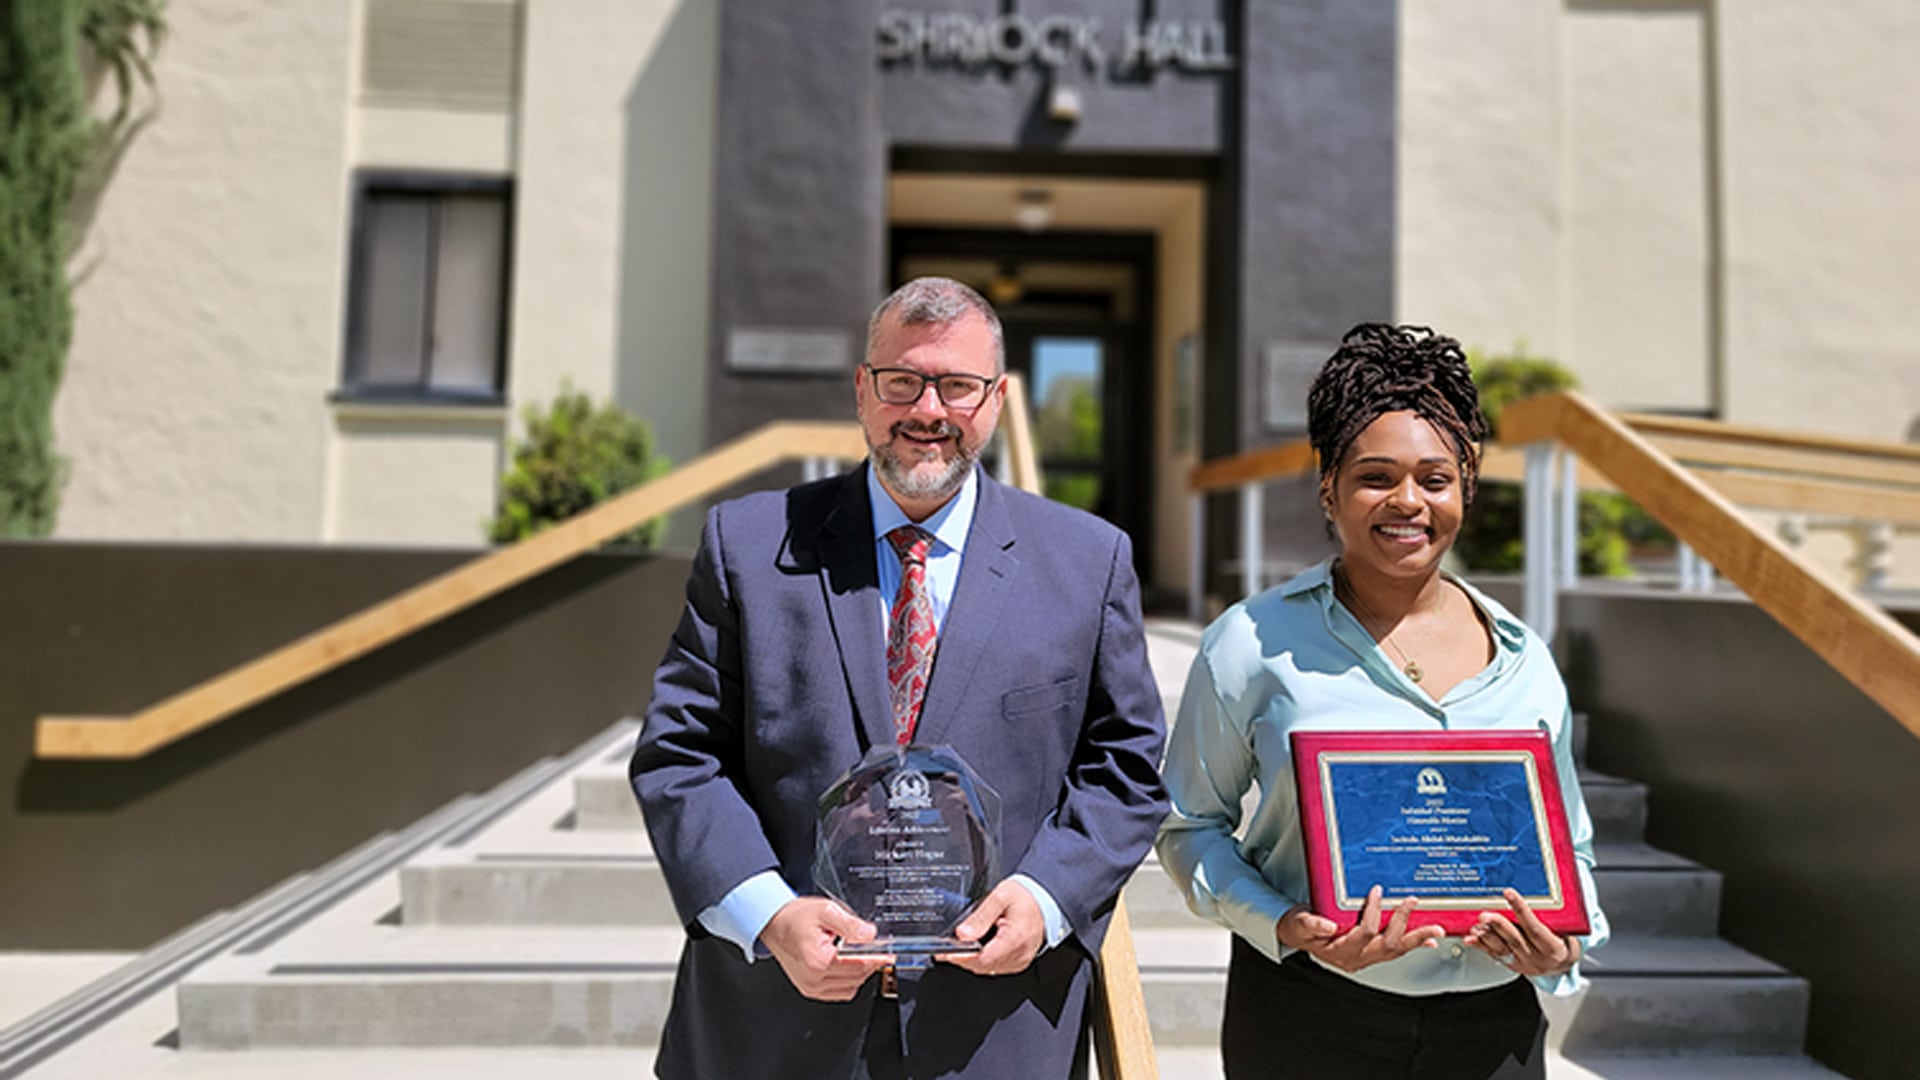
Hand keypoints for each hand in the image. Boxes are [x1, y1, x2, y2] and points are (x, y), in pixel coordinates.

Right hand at [760, 897, 891, 1000]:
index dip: (877, 959)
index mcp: (818, 960)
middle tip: (877, 951)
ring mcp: (811, 987)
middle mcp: (813, 978)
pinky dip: (848, 981)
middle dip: (870, 964)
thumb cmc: (795, 917)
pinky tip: (848, 965)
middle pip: (856, 978)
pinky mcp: (809, 990)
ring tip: (858, 955)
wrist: (773, 923)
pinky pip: (839, 992)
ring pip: (850, 988)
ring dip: (859, 973)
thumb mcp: (826, 910)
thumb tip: (871, 935)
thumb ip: (851, 924)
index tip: (889, 956)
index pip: (858, 965)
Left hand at [938, 879, 1044, 976]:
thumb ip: (980, 916)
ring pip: (987, 969)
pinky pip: (995, 967)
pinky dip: (983, 960)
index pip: (983, 958)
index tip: (944, 953)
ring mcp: (1019, 960)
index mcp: (1015, 939)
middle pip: (983, 966)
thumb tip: (962, 934)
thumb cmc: (1026, 897)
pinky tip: (976, 949)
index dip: (961, 957)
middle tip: (946, 948)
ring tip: (959, 947)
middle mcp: (1019, 954)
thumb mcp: (1000, 897)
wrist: (1045, 900)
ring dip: (971, 960)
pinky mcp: (1018, 962)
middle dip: (962, 959)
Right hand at [1275, 886, 1443, 973]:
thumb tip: (1327, 926)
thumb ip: (1310, 924)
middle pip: (1388, 946)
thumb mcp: (1298, 923)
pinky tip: (1425, 940)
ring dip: (1416, 939)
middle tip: (1414, 906)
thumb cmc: (1299, 928)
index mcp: (1340, 951)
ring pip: (1396, 951)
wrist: (1298, 936)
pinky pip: (1395, 951)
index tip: (1376, 892)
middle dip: (1405, 927)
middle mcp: (1356, 958)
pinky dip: (1412, 945)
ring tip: (1434, 930)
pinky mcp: (1371, 953)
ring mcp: (1365, 958)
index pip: (1364, 933)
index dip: (1372, 912)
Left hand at [1463, 888, 1580, 977]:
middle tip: (1484, 914)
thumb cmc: (1563, 940)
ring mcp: (1524, 964)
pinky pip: (1495, 956)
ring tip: (1476, 925)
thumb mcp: (1566, 929)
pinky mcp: (1513, 966)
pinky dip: (1482, 946)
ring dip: (1486, 936)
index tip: (1509, 892)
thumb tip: (1541, 881)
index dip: (1521, 909)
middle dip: (1498, 925)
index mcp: (1553, 948)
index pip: (1536, 928)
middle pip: (1515, 940)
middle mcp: (1538, 958)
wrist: (1563, 964)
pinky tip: (1472, 938)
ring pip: (1502, 950)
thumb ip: (1552, 913)